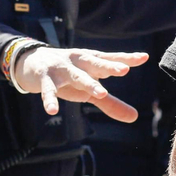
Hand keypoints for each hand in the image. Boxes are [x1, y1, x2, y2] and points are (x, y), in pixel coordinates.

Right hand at [12, 47, 148, 121]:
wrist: (31, 63)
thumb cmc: (67, 76)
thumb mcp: (89, 90)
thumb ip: (111, 103)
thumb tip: (134, 118)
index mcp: (91, 62)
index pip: (111, 59)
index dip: (127, 58)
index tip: (144, 57)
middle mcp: (78, 62)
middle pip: (96, 63)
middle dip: (109, 66)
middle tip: (124, 69)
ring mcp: (61, 68)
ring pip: (76, 75)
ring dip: (88, 83)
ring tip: (101, 92)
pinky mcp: (44, 77)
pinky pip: (49, 89)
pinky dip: (50, 99)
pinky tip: (52, 111)